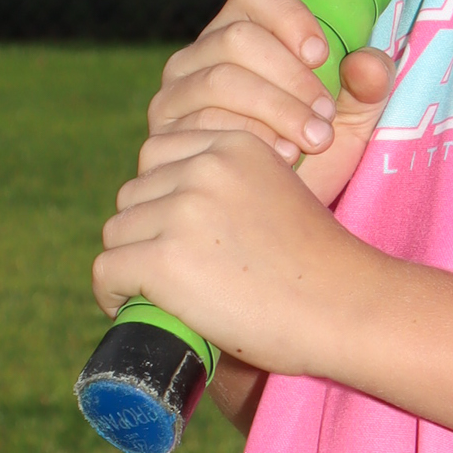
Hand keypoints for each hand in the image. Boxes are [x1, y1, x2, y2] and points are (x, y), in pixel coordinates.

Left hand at [94, 128, 370, 380]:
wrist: (345, 308)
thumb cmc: (319, 265)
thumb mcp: (280, 193)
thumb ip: (233, 185)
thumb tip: (176, 209)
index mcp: (235, 144)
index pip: (160, 156)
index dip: (163, 199)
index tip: (182, 236)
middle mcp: (205, 168)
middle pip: (133, 193)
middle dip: (146, 231)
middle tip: (177, 272)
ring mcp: (183, 212)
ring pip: (118, 232)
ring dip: (132, 262)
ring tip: (165, 293)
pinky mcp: (164, 259)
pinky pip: (107, 270)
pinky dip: (114, 293)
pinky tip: (137, 306)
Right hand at [145, 0, 396, 209]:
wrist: (278, 219)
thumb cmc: (313, 154)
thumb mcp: (353, 119)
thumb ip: (370, 87)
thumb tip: (368, 64)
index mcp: (242, 31)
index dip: (290, 16)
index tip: (322, 55)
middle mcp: (199, 57)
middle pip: (238, 38)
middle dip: (292, 79)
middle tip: (326, 118)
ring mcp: (174, 96)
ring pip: (220, 81)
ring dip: (276, 111)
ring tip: (311, 142)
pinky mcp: (162, 138)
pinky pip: (199, 126)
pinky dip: (247, 141)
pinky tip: (280, 163)